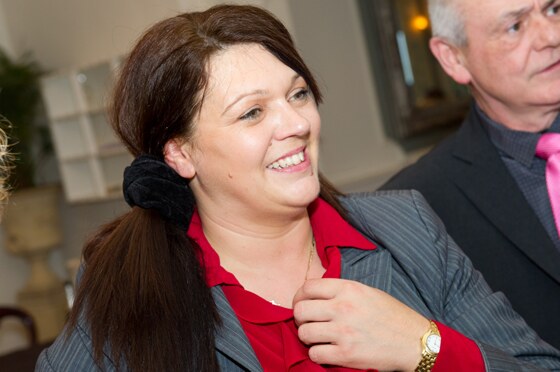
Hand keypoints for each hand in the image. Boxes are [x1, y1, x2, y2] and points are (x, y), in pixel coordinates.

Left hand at [293, 278, 429, 370]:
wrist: (415, 342)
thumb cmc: (392, 316)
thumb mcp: (367, 292)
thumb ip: (342, 291)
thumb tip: (317, 294)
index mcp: (348, 289)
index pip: (308, 287)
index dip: (299, 296)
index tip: (302, 303)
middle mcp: (343, 307)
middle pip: (300, 310)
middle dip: (300, 318)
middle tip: (308, 323)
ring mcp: (343, 331)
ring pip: (304, 333)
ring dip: (308, 337)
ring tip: (317, 338)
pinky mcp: (346, 354)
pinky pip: (315, 354)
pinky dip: (317, 354)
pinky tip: (327, 351)